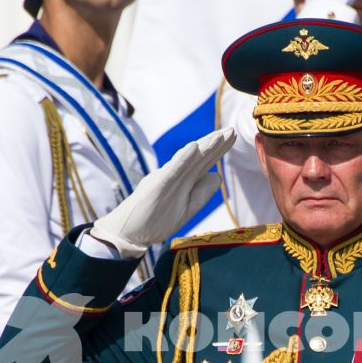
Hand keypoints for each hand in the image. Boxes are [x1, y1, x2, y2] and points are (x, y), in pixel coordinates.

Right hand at [88, 128, 234, 257]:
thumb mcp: (186, 208)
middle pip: (198, 157)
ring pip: (188, 160)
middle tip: (232, 130)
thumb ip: (201, 193)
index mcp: (182, 180)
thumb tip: (217, 176)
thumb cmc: (155, 219)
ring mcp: (165, 179)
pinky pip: (172, 170)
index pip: (203, 161)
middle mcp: (175, 175)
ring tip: (218, 136)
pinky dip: (183, 159)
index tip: (232, 136)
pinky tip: (193, 147)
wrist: (128, 232)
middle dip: (215, 144)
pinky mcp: (156, 186)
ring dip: (203, 147)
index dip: (218, 149)